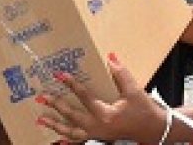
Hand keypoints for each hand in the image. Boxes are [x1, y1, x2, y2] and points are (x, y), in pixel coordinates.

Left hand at [38, 54, 167, 142]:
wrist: (152, 130)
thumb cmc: (144, 110)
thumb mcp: (134, 91)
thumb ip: (121, 73)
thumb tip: (110, 56)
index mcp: (106, 114)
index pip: (84, 96)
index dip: (71, 84)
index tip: (59, 75)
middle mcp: (98, 126)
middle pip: (72, 115)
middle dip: (56, 105)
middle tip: (42, 97)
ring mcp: (97, 135)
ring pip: (71, 132)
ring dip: (55, 125)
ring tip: (40, 120)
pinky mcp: (99, 138)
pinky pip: (79, 142)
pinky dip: (67, 141)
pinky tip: (57, 141)